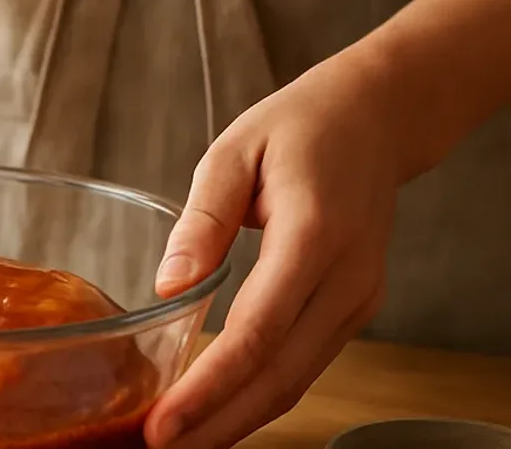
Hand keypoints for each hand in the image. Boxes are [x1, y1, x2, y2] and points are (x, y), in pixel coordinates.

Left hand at [143, 56, 400, 447]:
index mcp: (313, 237)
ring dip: (239, 419)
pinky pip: (305, 364)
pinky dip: (261, 394)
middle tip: (159, 448)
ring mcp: (357, 300)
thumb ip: (202, 219)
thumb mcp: (234, 151)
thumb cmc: (299, 128)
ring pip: (297, 381)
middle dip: (218, 424)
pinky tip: (219, 408)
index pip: (256, 335)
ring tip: (180, 441)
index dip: (209, 388)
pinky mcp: (352, 307)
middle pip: (280, 377)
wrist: (375, 119)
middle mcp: (345, 280)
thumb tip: (168, 285)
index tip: (163, 423)